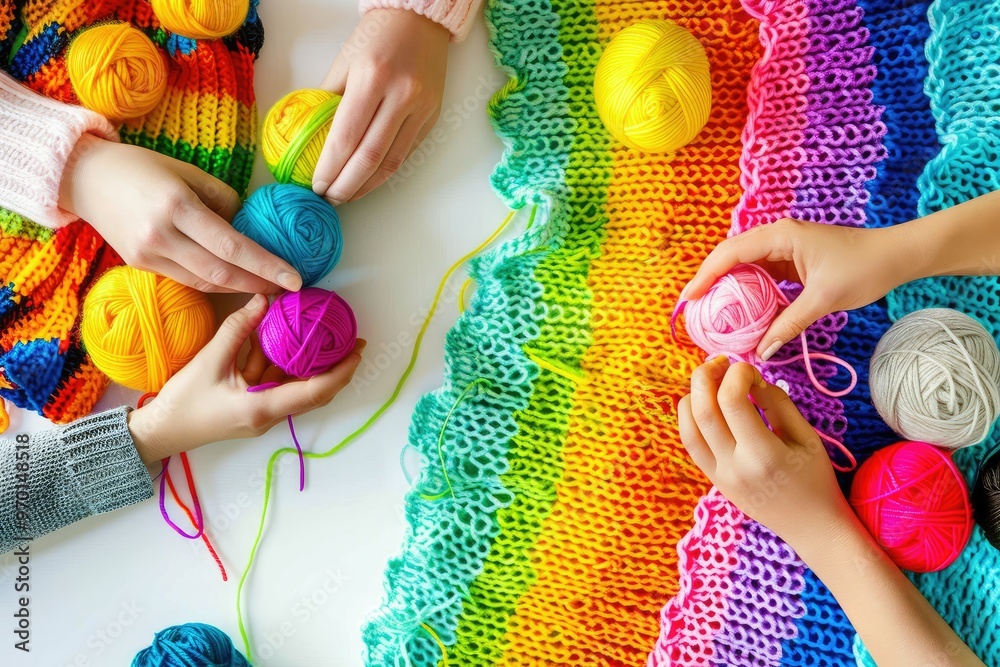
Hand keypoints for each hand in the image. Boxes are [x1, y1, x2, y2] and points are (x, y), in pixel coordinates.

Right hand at [59, 135, 302, 293]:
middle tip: (289, 288)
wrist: (85, 178)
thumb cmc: (143, 168)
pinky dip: (216, 283)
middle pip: (221, 273)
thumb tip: (249, 229)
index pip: (232, 245)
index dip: (266, 266)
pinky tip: (237, 281)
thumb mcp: (188, 173)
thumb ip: (224, 201)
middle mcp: (161, 236)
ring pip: (205, 283)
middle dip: (260, 284)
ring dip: (241, 288)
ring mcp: (147, 256)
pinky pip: (187, 280)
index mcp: (177, 206)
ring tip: (269, 286)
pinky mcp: (140, 266)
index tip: (295, 278)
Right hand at [127, 294, 364, 462]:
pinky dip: (280, 362)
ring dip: (307, 361)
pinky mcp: (251, 405)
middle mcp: (269, 413)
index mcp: (263, 407)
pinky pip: (274, 382)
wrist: (158, 432)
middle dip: (335, 366)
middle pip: (313, 390)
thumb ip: (238, 329)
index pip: (315, 390)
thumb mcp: (210, 361)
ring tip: (323, 333)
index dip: (341, 371)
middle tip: (351, 340)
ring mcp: (261, 410)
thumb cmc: (182, 404)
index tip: (358, 351)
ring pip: (294, 384)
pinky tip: (282, 338)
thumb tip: (263, 299)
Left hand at [312, 9, 448, 203]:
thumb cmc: (377, 37)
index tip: (316, 185)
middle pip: (370, 157)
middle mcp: (401, 96)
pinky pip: (406, 153)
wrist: (420, 20)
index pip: (346, 137)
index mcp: (372, 78)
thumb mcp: (343, 62)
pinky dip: (385, 171)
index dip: (330, 168)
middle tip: (329, 198)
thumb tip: (308, 137)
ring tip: (347, 195)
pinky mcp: (433, 117)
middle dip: (346, 185)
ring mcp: (421, 109)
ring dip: (367, 185)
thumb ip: (328, 100)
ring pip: (392, 162)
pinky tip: (369, 178)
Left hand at [677, 356, 852, 550]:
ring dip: (692, 395)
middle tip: (720, 362)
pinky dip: (690, 416)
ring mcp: (718, 476)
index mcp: (762, 455)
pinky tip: (704, 402)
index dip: (735, 374)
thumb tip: (749, 378)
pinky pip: (690, 442)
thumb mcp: (806, 436)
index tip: (750, 370)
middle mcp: (733, 466)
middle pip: (701, 410)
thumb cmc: (816, 478)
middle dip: (705, 376)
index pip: (731, 401)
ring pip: (687, 426)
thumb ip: (777, 402)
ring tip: (710, 380)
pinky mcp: (711, 480)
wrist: (810, 526)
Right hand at [681, 219, 903, 359]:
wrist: (898, 255)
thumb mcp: (823, 300)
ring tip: (711, 310)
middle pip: (731, 256)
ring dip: (728, 286)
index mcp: (780, 236)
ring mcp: (785, 247)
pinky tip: (742, 309)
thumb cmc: (864, 269)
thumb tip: (761, 352)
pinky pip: (762, 273)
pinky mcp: (793, 259)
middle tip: (693, 308)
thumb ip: (788, 324)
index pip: (730, 254)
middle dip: (710, 280)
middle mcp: (777, 236)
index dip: (705, 276)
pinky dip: (749, 290)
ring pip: (745, 265)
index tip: (689, 299)